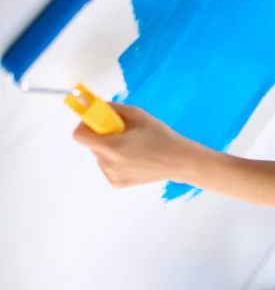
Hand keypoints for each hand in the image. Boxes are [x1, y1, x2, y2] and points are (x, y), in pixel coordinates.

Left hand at [73, 103, 190, 187]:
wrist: (180, 161)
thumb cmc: (161, 137)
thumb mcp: (139, 115)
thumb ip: (114, 109)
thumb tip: (96, 106)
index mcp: (112, 147)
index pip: (79, 135)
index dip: (86, 125)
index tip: (99, 122)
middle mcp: (108, 164)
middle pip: (92, 145)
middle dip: (103, 137)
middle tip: (124, 134)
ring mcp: (112, 176)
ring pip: (100, 157)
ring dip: (110, 150)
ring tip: (133, 148)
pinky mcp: (118, 184)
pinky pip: (108, 167)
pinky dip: (116, 161)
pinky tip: (135, 159)